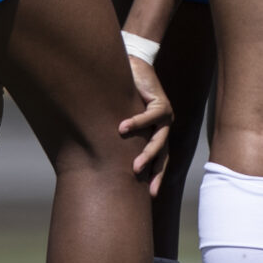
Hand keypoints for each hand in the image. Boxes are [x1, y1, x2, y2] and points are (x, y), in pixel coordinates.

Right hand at [119, 55, 173, 188]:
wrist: (133, 66)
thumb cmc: (123, 94)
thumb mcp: (120, 117)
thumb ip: (117, 135)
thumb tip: (97, 155)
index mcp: (156, 132)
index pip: (160, 160)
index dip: (156, 176)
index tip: (151, 196)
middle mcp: (164, 126)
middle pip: (163, 154)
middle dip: (154, 173)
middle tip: (147, 190)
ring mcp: (165, 115)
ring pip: (159, 140)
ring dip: (147, 154)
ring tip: (134, 167)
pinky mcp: (161, 102)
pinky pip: (149, 116)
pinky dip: (135, 123)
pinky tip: (121, 129)